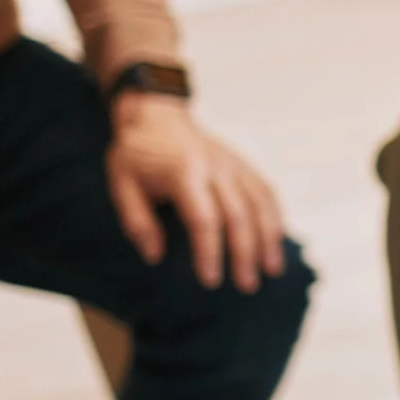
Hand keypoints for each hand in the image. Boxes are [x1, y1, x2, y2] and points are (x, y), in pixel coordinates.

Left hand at [108, 93, 286, 292]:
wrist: (156, 114)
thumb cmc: (136, 154)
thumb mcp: (121, 184)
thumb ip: (137, 220)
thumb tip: (155, 256)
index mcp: (184, 172)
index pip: (204, 218)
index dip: (209, 251)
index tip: (211, 281)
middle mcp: (216, 167)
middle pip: (239, 214)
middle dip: (246, 253)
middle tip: (247, 285)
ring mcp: (233, 164)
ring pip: (260, 203)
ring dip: (269, 238)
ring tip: (272, 269)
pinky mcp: (242, 164)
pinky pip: (265, 191)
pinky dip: (275, 216)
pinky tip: (277, 240)